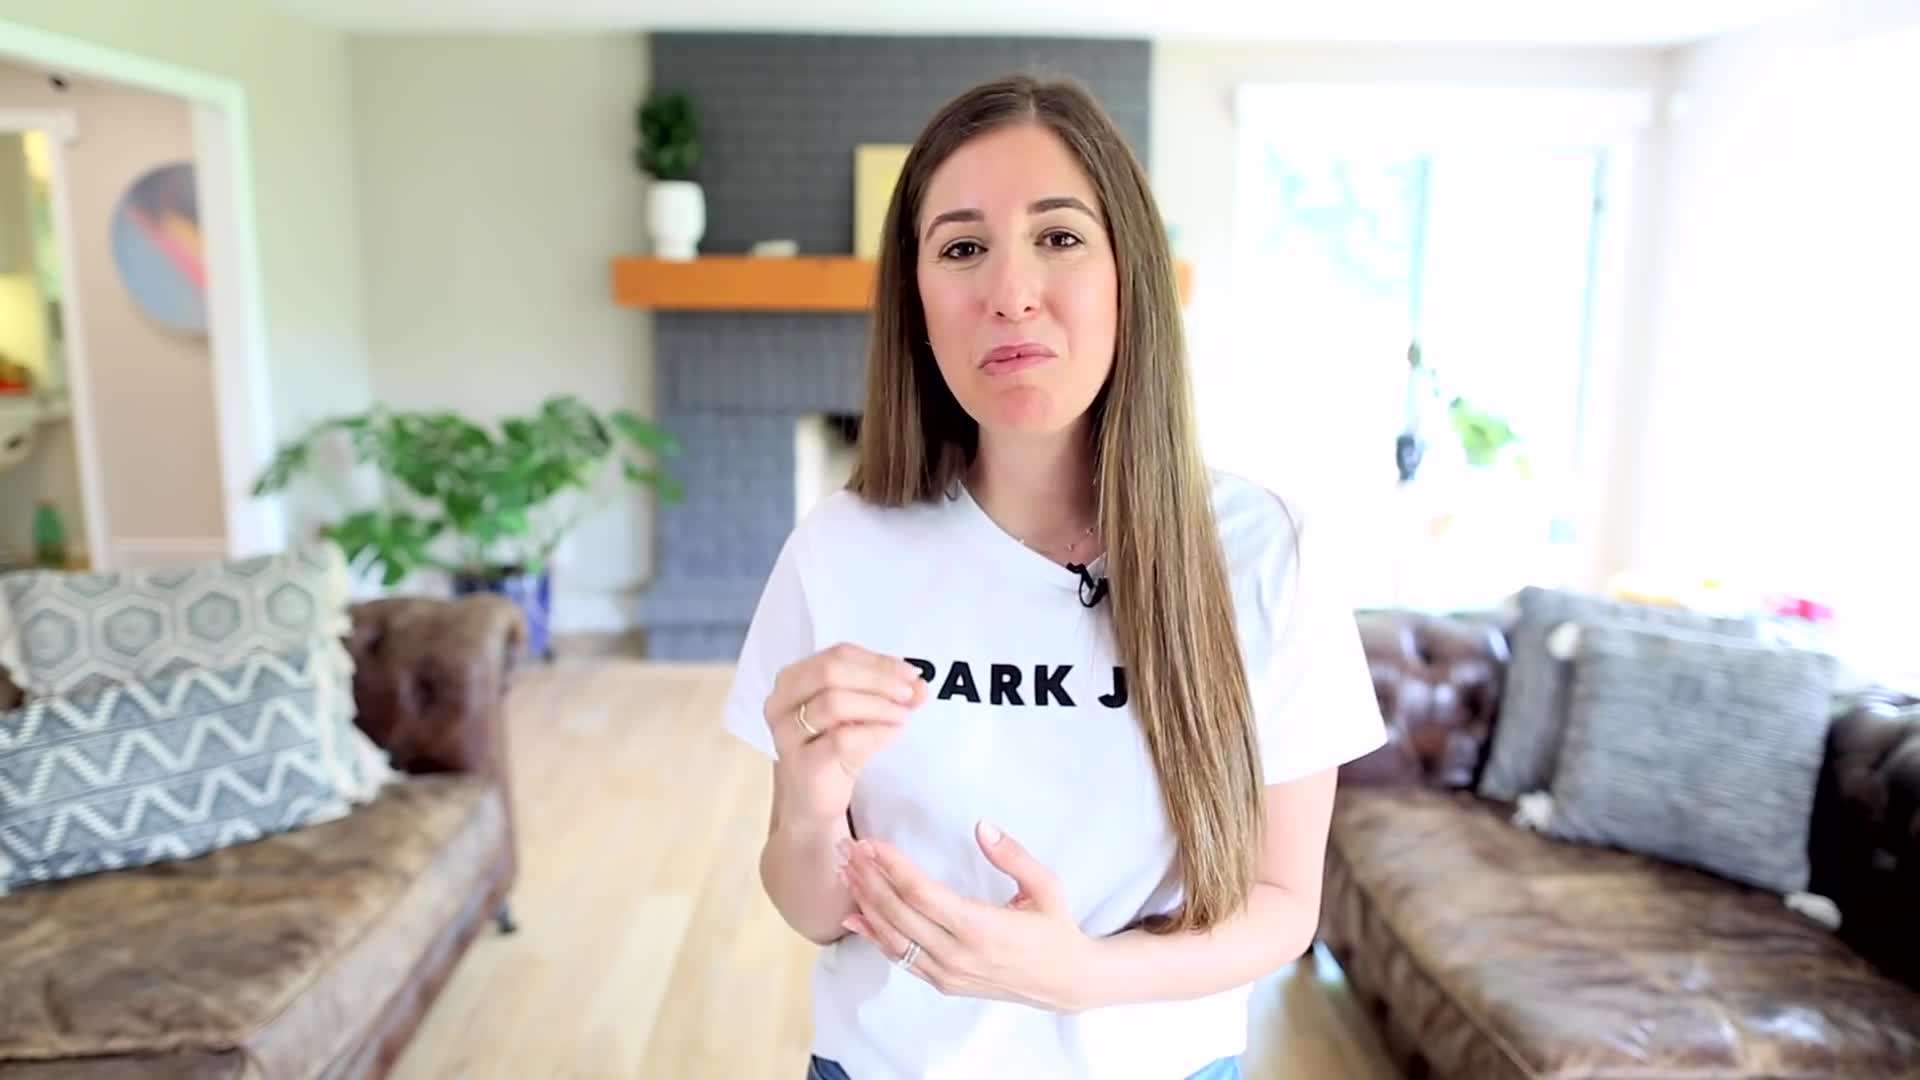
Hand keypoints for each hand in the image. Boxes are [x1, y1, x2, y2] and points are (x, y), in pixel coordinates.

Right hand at [764, 643, 928, 823]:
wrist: (813, 801)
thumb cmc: (832, 749)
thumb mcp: (861, 713)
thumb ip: (887, 694)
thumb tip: (919, 685)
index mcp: (793, 680)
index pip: (838, 654)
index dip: (878, 661)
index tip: (910, 674)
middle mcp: (781, 702)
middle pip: (830, 672)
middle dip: (878, 679)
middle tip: (908, 693)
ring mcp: (787, 734)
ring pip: (834, 703)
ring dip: (878, 706)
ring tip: (902, 716)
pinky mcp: (802, 764)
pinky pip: (841, 739)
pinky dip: (875, 732)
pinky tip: (892, 734)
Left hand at [837, 821, 1098, 1012]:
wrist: (1066, 982)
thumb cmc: (1056, 929)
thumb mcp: (1047, 887)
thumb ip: (1014, 857)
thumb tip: (982, 826)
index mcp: (981, 928)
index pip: (922, 893)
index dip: (892, 867)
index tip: (871, 842)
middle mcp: (957, 954)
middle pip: (898, 913)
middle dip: (868, 878)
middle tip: (846, 849)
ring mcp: (947, 973)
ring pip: (893, 938)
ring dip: (865, 904)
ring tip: (844, 873)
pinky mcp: (943, 983)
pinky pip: (901, 959)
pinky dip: (874, 937)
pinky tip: (854, 917)